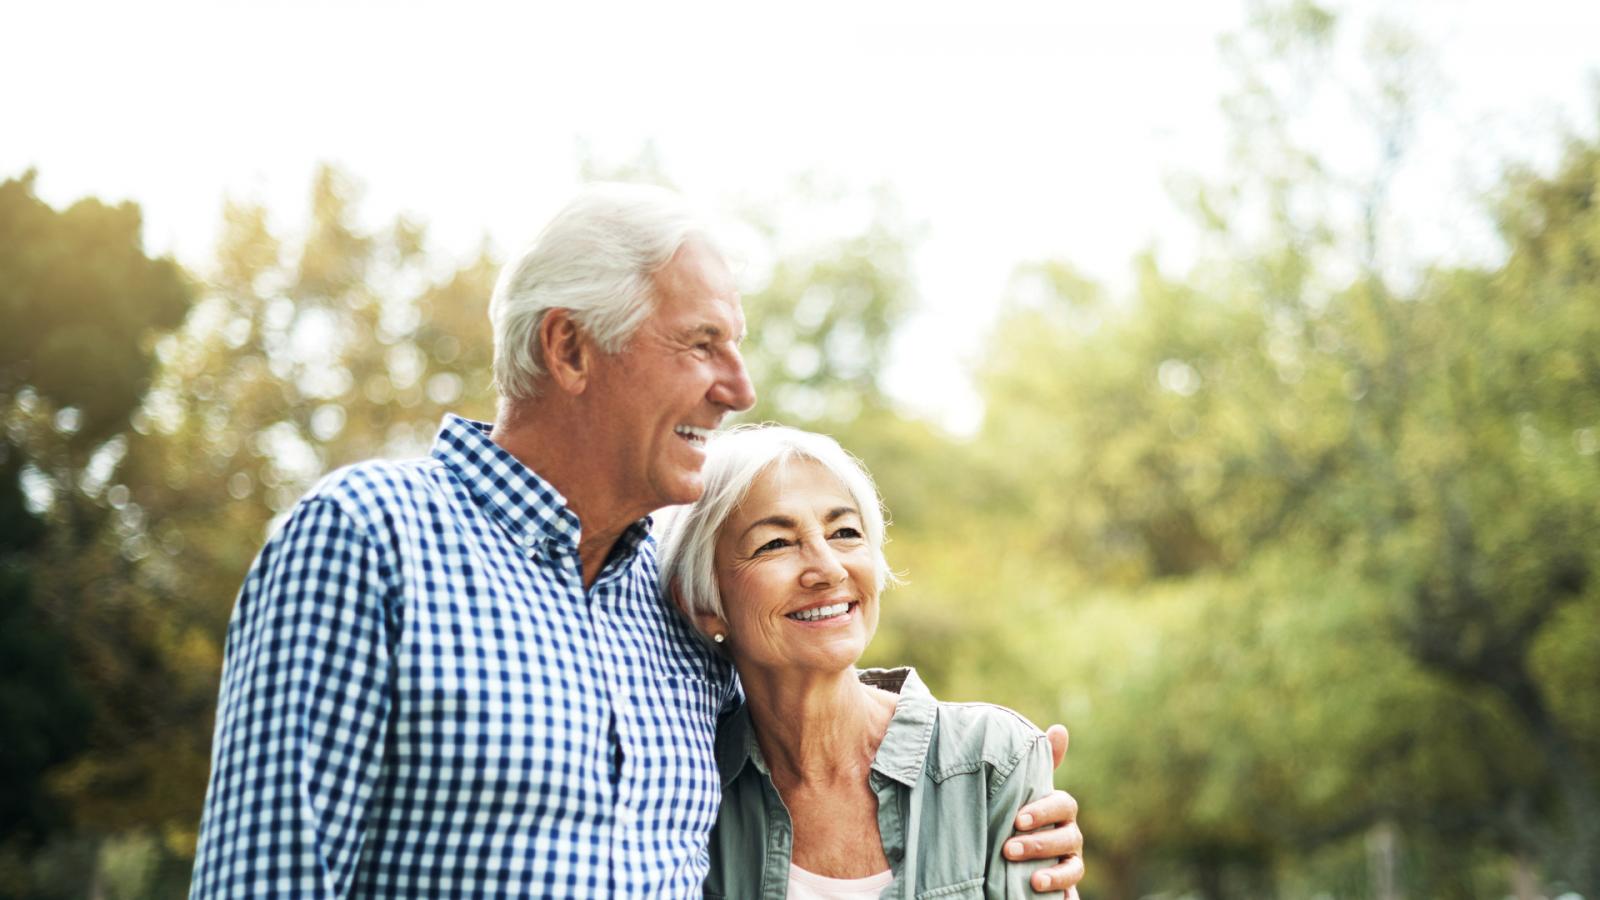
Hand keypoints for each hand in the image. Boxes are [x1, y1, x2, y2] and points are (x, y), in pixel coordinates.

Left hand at [1004, 724, 1083, 896]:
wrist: (1013, 849)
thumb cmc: (1019, 812)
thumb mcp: (1022, 790)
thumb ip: (1037, 764)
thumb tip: (1061, 729)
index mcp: (1059, 808)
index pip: (1062, 804)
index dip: (1043, 811)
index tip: (1017, 819)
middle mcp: (1069, 833)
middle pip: (1067, 836)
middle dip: (1039, 843)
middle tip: (1008, 848)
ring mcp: (1070, 859)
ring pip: (1072, 864)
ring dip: (1052, 872)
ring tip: (1031, 880)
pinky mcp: (1066, 883)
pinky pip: (1072, 889)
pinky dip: (1062, 891)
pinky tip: (1045, 893)